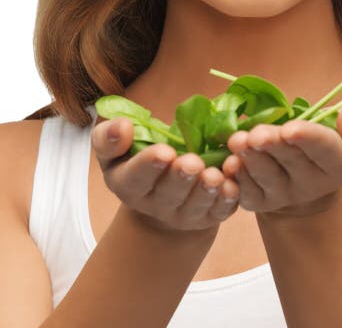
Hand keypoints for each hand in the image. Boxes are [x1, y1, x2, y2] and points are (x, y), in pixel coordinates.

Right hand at [92, 117, 240, 231]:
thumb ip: (108, 138)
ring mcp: (184, 214)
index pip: (135, 177)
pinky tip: (233, 185)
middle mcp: (155, 205)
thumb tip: (121, 126)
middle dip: (181, 178)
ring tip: (214, 175)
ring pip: (196, 205)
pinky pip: (220, 211)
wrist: (161, 191)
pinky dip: (227, 199)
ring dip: (206, 190)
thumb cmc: (136, 160)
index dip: (148, 165)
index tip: (163, 152)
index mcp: (128, 184)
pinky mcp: (209, 215)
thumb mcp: (114, 149)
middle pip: (169, 194)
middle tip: (191, 162)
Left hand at [220, 106, 341, 216]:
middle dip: (273, 145)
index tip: (291, 128)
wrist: (311, 175)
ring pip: (266, 177)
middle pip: (291, 161)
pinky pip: (246, 191)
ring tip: (237, 142)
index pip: (327, 150)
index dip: (309, 139)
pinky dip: (236, 177)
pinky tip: (228, 163)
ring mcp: (284, 194)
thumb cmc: (334, 143)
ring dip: (250, 159)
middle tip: (257, 134)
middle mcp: (313, 184)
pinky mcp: (259, 200)